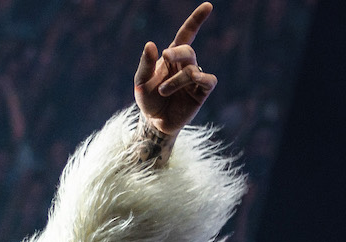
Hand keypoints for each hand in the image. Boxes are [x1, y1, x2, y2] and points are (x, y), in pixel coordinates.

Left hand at [134, 2, 217, 137]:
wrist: (154, 123)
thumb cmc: (148, 100)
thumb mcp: (141, 81)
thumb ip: (145, 64)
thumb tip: (151, 44)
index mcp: (171, 58)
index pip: (186, 35)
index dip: (196, 20)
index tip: (208, 6)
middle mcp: (185, 65)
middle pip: (187, 50)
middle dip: (177, 52)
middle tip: (165, 57)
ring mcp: (195, 78)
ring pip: (192, 69)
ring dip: (176, 80)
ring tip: (162, 91)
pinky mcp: (201, 92)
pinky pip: (208, 80)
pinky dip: (200, 79)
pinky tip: (192, 81)